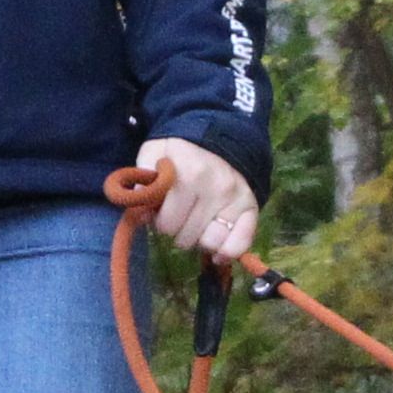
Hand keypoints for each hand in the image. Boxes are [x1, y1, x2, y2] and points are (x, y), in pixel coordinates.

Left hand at [134, 135, 257, 262]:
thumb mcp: (154, 153)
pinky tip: (216, 250)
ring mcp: (236, 199)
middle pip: (186, 238)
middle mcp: (217, 187)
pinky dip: (226, 252)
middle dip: (177, 231)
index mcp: (190, 173)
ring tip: (196, 225)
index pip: (167, 223)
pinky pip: (238, 245)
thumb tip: (141, 212)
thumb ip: (141, 179)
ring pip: (209, 244)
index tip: (161, 210)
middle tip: (179, 216)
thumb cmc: (179, 152)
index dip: (159, 221)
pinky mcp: (251, 208)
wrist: (217, 140)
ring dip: (199, 241)